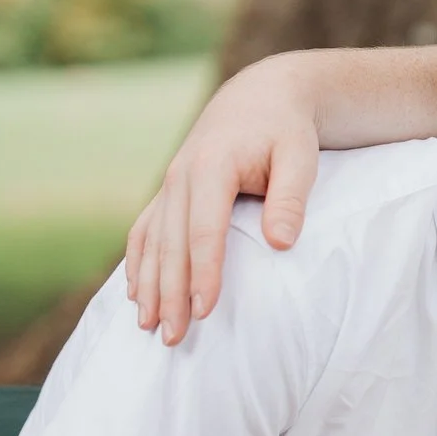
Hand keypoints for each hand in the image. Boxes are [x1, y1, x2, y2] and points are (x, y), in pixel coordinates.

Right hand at [125, 54, 321, 343]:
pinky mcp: (168, 191)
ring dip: (149, 285)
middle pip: (172, 244)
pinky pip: (144, 230)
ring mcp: (169, 184)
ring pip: (152, 241)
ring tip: (149, 327)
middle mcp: (180, 175)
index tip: (205, 310)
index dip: (203, 272)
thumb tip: (281, 244)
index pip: (204, 229)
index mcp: (212, 166)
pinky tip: (136, 294)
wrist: (260, 98)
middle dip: (170, 292)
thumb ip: (291, 198)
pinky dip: (138, 263)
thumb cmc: (286, 131)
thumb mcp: (300, 157)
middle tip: (173, 337)